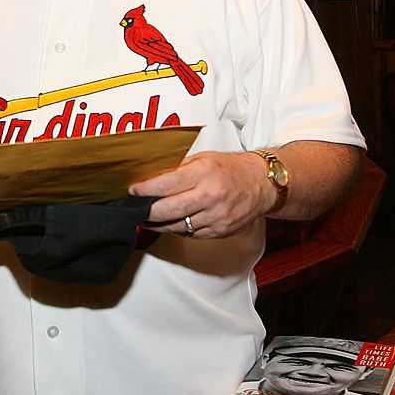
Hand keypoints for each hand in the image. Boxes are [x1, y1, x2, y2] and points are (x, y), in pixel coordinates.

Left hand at [128, 151, 273, 238]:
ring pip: (177, 226)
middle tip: (135, 209)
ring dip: (159, 224)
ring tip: (147, 219)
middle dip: (146, 212)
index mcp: (203, 173)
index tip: (133, 191)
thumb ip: (177, 169)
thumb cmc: (230, 169)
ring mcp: (216, 217)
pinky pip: (191, 235)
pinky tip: (172, 222)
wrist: (262, 184)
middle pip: (167, 211)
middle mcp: (211, 196)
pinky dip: (178, 229)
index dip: (144, 190)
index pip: (165, 185)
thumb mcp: (202, 159)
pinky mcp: (221, 231)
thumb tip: (149, 178)